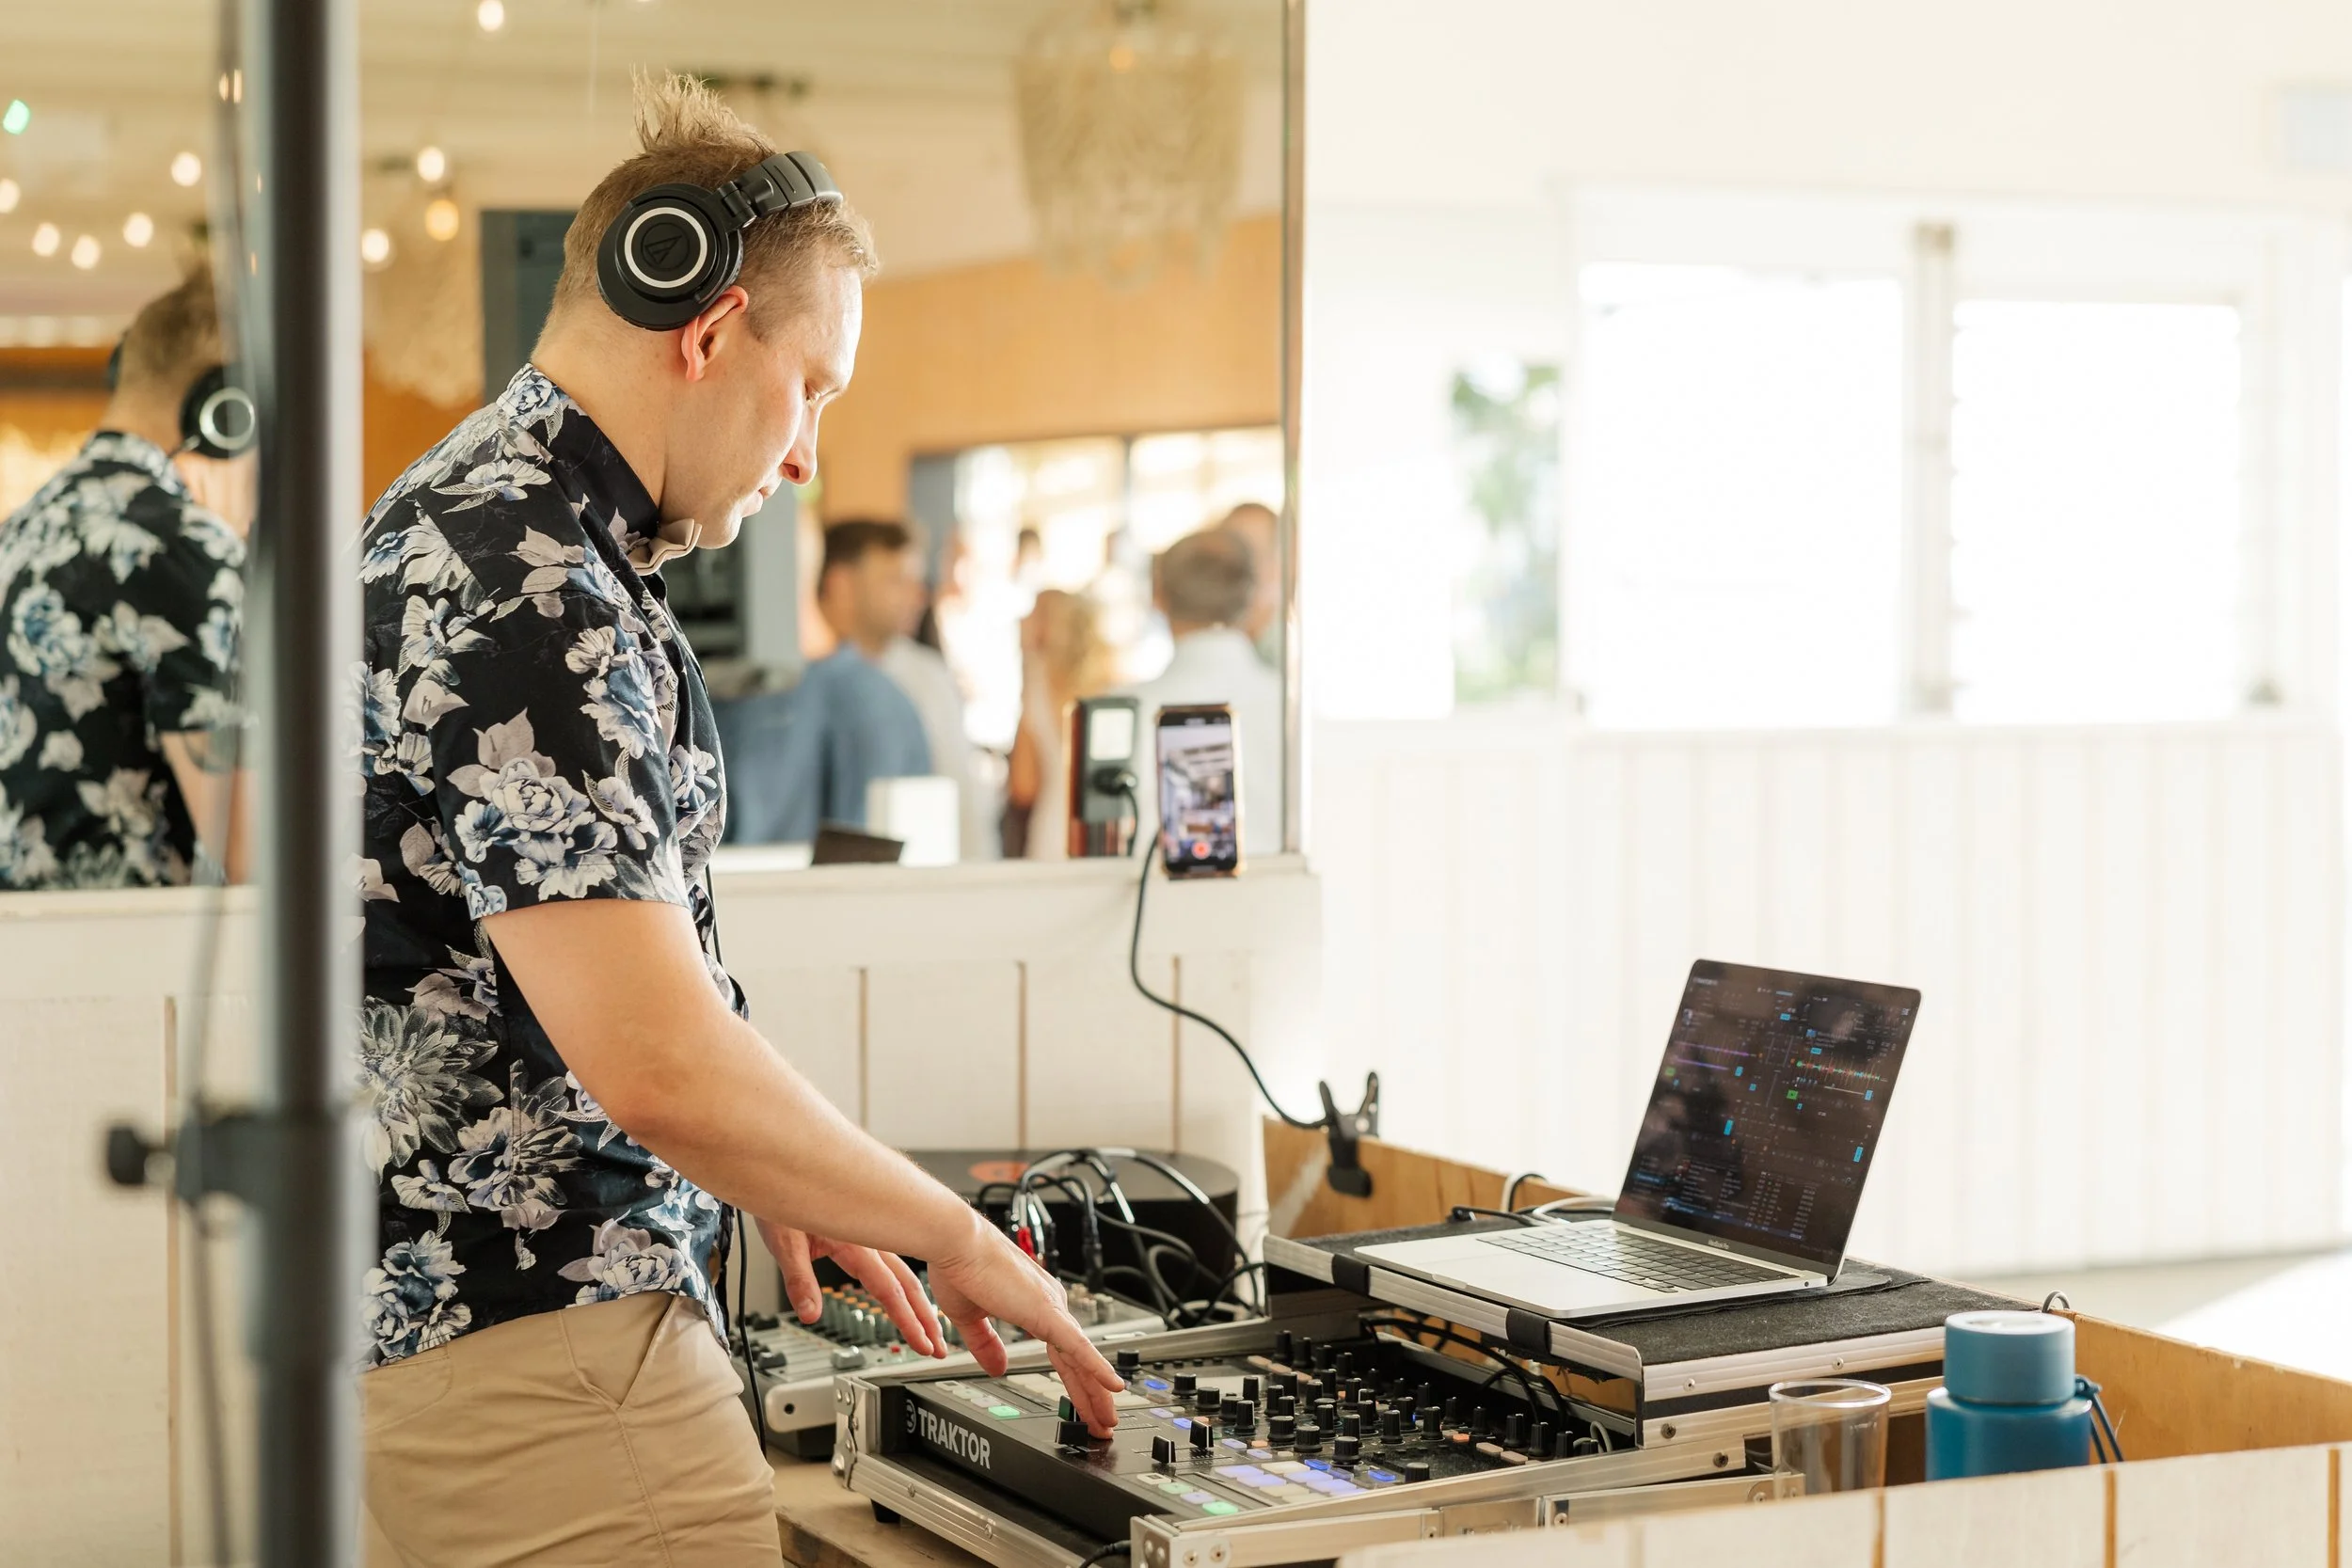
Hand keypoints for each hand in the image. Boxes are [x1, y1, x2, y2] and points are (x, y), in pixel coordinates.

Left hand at [758, 1217, 946, 1358]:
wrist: (783, 1163)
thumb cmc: (780, 1200)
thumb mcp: (784, 1241)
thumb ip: (800, 1280)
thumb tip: (810, 1313)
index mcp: (855, 1243)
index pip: (888, 1290)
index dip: (907, 1319)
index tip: (922, 1343)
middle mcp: (869, 1239)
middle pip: (907, 1283)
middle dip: (925, 1317)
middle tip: (938, 1345)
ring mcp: (869, 1236)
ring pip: (904, 1272)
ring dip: (919, 1302)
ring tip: (931, 1327)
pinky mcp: (862, 1235)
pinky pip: (892, 1262)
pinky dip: (905, 1284)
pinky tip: (907, 1294)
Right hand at [927, 1210, 1125, 1435]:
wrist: (954, 1242)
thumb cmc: (959, 1267)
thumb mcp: (971, 1317)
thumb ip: (986, 1344)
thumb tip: (997, 1368)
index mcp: (1036, 1307)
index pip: (1064, 1356)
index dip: (1076, 1385)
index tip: (1083, 1407)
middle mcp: (1051, 1306)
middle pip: (1078, 1363)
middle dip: (1091, 1397)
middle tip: (1103, 1423)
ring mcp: (1051, 1308)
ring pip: (1082, 1360)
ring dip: (1096, 1392)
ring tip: (1107, 1419)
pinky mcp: (1045, 1311)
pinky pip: (1077, 1346)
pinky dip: (1096, 1367)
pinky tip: (1112, 1385)